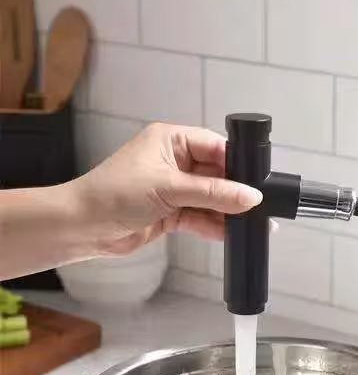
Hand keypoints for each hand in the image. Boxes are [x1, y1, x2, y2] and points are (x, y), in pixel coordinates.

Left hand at [71, 123, 262, 254]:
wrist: (84, 226)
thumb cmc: (112, 193)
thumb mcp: (169, 188)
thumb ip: (212, 193)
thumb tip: (248, 195)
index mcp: (170, 140)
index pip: (215, 146)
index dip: (236, 164)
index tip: (255, 180)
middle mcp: (172, 162)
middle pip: (216, 175)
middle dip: (234, 192)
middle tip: (256, 205)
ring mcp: (172, 189)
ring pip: (210, 200)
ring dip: (227, 212)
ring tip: (252, 224)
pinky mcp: (170, 213)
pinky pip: (200, 218)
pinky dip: (213, 226)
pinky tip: (230, 233)